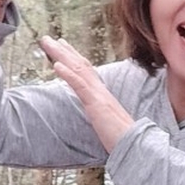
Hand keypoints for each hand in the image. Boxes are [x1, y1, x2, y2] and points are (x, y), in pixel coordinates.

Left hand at [39, 36, 133, 152]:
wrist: (136, 146)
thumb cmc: (123, 139)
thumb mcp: (108, 123)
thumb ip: (100, 114)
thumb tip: (95, 112)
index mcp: (102, 94)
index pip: (86, 70)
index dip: (74, 56)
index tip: (62, 45)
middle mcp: (101, 91)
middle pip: (80, 64)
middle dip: (63, 50)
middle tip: (48, 38)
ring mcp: (99, 96)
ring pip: (79, 69)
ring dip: (61, 55)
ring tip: (48, 43)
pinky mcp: (96, 104)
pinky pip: (80, 86)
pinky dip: (68, 74)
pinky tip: (57, 65)